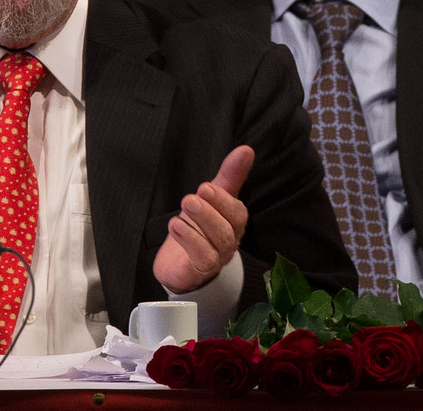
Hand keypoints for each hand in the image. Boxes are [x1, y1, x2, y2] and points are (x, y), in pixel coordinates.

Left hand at [153, 145, 253, 293]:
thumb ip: (229, 176)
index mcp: (233, 223)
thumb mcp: (210, 198)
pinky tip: (176, 226)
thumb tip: (246, 150)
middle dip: (210, 211)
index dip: (223, 200)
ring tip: (184, 207)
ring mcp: (217, 258)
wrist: (178, 263)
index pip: (238, 212)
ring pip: (218, 243)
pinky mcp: (199, 270)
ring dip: (200, 223)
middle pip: (229, 229)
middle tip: (191, 197)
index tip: (205, 187)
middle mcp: (229, 242)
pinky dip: (190, 241)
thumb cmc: (198, 227)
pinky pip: (202, 258)